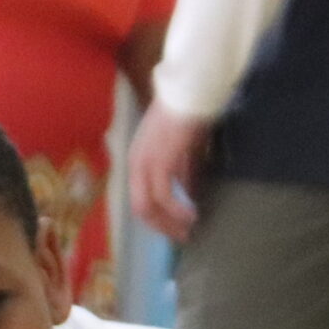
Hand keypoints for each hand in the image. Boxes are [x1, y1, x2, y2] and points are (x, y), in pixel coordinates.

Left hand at [127, 103, 214, 242]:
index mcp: (138, 161)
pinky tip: (192, 215)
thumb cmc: (188, 115)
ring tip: (190, 229)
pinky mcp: (159, 162)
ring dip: (170, 222)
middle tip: (183, 237)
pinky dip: (177, 210)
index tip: (176, 230)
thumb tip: (189, 196)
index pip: (140, 200)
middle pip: (141, 209)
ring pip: (149, 207)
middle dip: (162, 227)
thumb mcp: (183, 150)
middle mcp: (136, 164)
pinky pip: (164, 196)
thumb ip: (183, 173)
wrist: (190, 91)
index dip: (157, 220)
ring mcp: (145, 163)